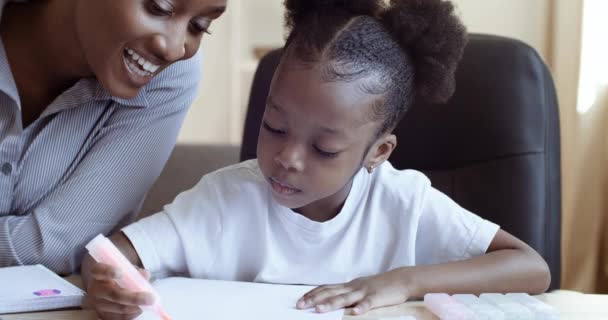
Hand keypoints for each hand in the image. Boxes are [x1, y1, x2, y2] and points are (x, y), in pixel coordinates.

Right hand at [83, 262, 154, 319]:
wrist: (107, 288)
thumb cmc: (119, 276)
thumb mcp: (126, 269)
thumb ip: (135, 271)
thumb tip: (145, 275)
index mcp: (98, 273)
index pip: (99, 270)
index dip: (108, 271)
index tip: (120, 272)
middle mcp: (95, 289)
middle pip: (114, 294)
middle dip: (134, 297)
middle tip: (151, 298)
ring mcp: (97, 304)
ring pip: (119, 308)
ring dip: (136, 306)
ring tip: (149, 302)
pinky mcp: (102, 315)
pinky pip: (119, 318)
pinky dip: (132, 314)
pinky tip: (140, 309)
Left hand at [296, 269, 411, 314]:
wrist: (400, 279)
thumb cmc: (379, 286)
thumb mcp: (359, 288)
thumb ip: (346, 293)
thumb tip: (330, 299)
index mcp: (348, 285)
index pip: (326, 288)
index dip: (312, 294)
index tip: (300, 300)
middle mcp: (353, 287)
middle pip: (330, 292)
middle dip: (314, 299)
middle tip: (300, 306)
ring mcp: (364, 292)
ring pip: (345, 298)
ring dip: (331, 304)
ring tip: (318, 310)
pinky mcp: (376, 298)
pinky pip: (368, 303)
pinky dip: (361, 308)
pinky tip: (354, 313)